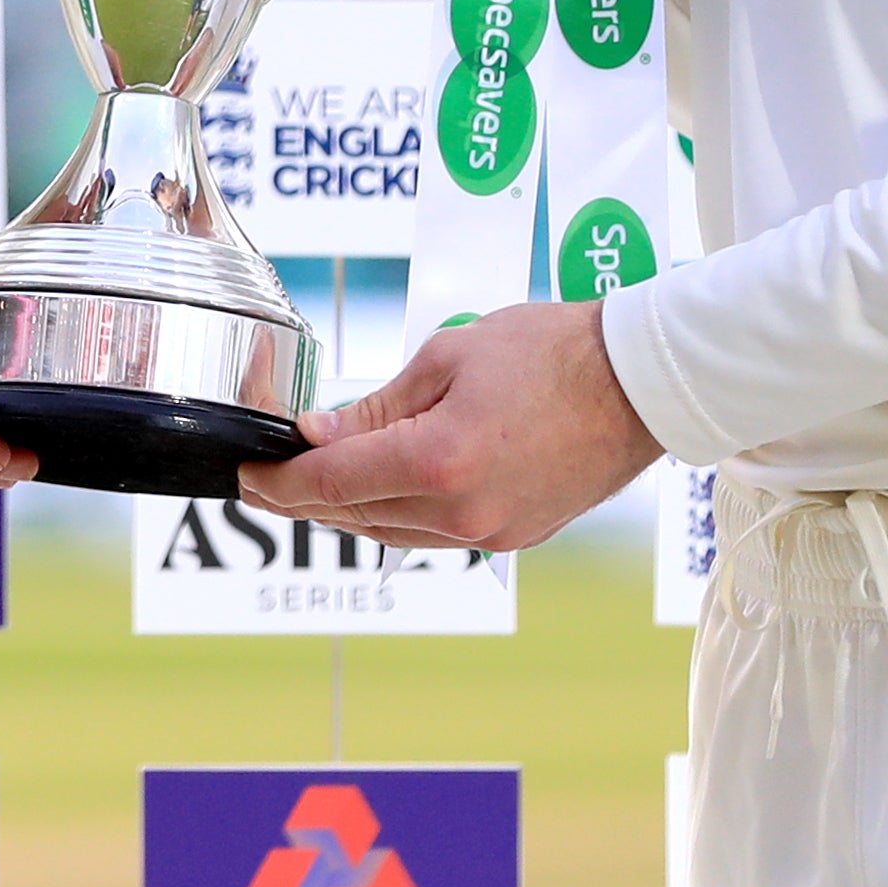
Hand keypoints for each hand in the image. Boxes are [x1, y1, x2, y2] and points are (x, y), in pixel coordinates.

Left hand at [234, 298, 658, 553]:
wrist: (640, 382)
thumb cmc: (553, 351)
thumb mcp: (448, 358)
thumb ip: (377, 407)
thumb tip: (316, 435)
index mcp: (439, 462)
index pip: (330, 483)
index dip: (278, 482)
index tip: (247, 474)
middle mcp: (463, 512)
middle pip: (356, 516)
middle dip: (308, 497)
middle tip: (272, 475)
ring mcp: (492, 532)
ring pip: (394, 532)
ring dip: (352, 509)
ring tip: (321, 480)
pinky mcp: (517, 535)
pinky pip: (437, 534)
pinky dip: (401, 513)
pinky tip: (386, 486)